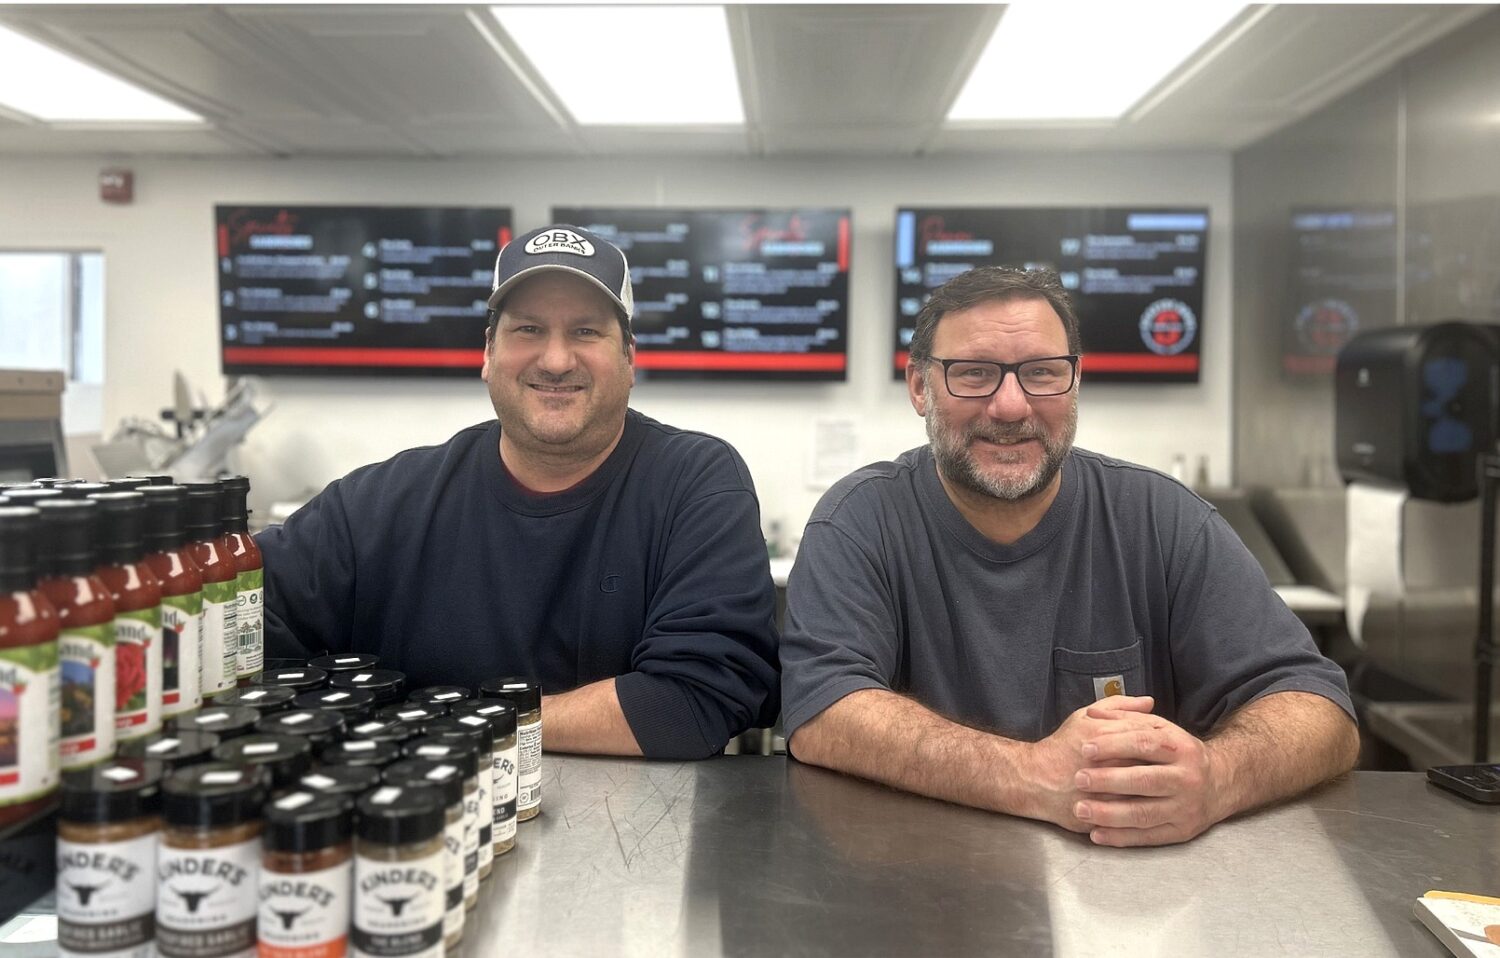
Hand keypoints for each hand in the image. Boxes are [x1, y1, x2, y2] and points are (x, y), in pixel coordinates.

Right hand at [1021, 695, 1158, 831]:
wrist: (1035, 779)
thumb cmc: (1062, 746)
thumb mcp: (1085, 716)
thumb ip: (1118, 706)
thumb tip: (1149, 702)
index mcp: (1101, 736)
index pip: (1144, 736)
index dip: (1160, 740)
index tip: (1166, 745)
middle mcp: (1103, 763)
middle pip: (1147, 764)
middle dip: (1162, 766)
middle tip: (1171, 767)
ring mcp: (1102, 791)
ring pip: (1142, 792)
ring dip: (1156, 790)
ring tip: (1163, 786)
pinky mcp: (1100, 814)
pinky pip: (1131, 813)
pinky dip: (1144, 808)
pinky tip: (1150, 802)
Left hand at [1071, 703, 1223, 846]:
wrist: (1219, 784)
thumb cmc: (1177, 754)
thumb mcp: (1160, 728)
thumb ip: (1126, 718)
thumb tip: (1092, 712)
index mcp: (1180, 748)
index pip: (1144, 744)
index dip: (1113, 745)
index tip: (1085, 748)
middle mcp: (1186, 778)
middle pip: (1144, 780)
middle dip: (1108, 780)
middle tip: (1079, 779)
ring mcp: (1185, 807)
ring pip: (1144, 813)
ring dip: (1109, 814)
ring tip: (1081, 809)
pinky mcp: (1181, 831)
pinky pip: (1148, 837)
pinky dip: (1120, 837)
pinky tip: (1097, 834)